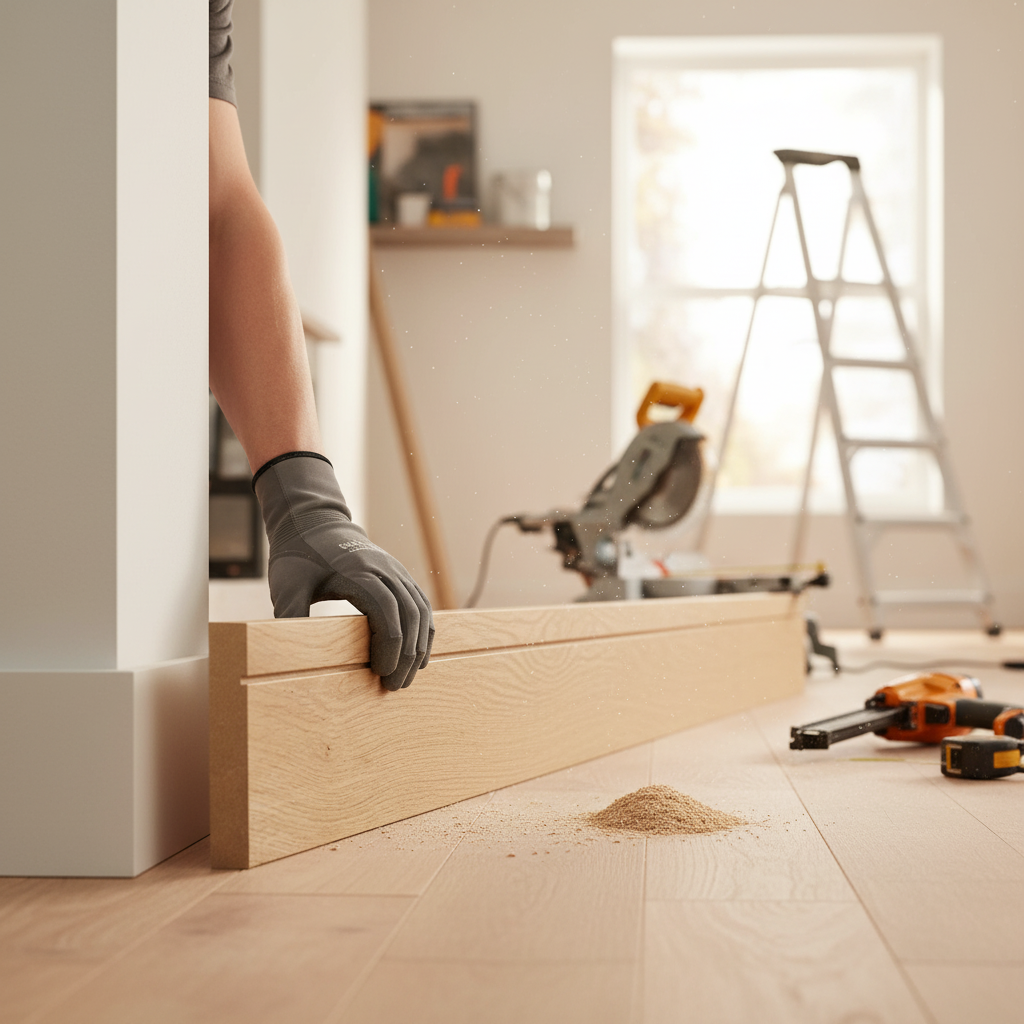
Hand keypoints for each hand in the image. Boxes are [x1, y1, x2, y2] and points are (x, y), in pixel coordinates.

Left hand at [253, 452, 433, 689]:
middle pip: (410, 615)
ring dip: (419, 646)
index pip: (386, 611)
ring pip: (421, 610)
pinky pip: (421, 604)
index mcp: (358, 572)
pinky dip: (424, 631)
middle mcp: (384, 569)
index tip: (379, 672)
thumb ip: (289, 615)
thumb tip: (289, 654)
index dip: (389, 645)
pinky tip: (418, 655)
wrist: (314, 522)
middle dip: (406, 654)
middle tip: (394, 686)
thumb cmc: (298, 556)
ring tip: (407, 677)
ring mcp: (396, 570)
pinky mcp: (400, 574)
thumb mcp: (286, 585)